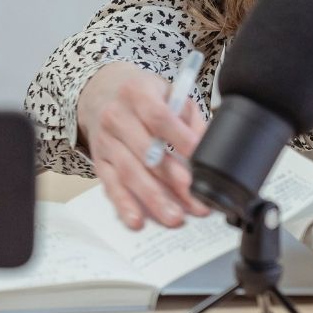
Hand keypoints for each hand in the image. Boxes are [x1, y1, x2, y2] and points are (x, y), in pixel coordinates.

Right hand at [76, 62, 211, 229]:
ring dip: (153, 197)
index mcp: (137, 92)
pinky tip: (137, 220)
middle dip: (172, 178)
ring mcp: (106, 141)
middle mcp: (116, 115)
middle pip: (145, 151)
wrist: (103, 94)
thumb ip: (190, 119)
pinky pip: (110, 186)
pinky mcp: (99, 162)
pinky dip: (123, 205)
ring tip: (174, 216)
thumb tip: (212, 148)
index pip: (158, 117)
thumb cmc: (144, 97)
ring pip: (129, 172)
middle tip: (194, 197)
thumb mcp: (169, 94)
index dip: (180, 139)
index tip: (201, 158)